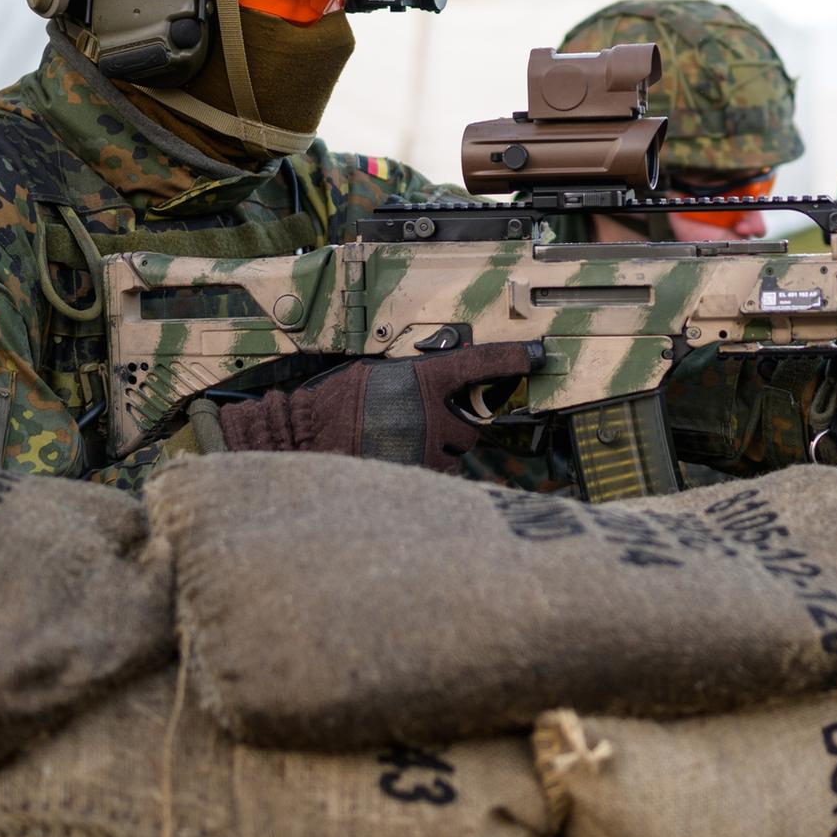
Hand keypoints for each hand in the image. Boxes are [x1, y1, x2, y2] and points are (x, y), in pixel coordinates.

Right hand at [210, 343, 541, 472]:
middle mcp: (430, 413)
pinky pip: (438, 479)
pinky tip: (395, 466)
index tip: (536, 356)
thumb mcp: (376, 376)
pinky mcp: (418, 480)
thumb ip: (416, 380)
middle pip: (468, 425)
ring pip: (453, 455)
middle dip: (451, 427)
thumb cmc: (332, 406)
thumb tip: (445, 383)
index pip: (477, 365)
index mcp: (420, 380)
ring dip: (436, 453)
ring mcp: (426, 449)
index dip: (511, 360)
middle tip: (416, 426)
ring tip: (398, 447)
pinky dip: (425, 476)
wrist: (300, 440)